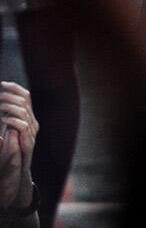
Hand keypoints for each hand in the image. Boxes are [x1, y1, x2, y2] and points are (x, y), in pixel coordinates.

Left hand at [0, 82, 38, 209]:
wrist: (19, 171)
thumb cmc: (11, 150)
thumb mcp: (8, 130)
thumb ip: (6, 117)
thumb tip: (1, 105)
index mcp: (29, 117)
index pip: (26, 96)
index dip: (15, 88)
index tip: (2, 84)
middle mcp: (33, 122)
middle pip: (24, 100)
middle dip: (9, 95)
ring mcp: (32, 131)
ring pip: (22, 111)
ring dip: (8, 106)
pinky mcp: (28, 141)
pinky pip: (21, 125)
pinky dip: (10, 120)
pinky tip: (1, 118)